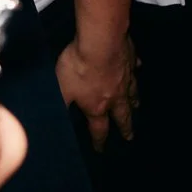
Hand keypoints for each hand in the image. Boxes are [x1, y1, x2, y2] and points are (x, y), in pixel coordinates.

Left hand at [57, 33, 137, 148]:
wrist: (101, 41)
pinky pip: (134, 69)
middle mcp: (114, 96)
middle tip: (129, 137)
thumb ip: (60, 103)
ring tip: (137, 107)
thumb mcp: (61, 88)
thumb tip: (54, 119)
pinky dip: (135, 71)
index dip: (99, 141)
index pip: (98, 129)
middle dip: (125, 127)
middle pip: (122, 116)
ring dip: (134, 102)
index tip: (101, 149)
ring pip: (132, 94)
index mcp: (97, 106)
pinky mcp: (130, 60)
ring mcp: (125, 78)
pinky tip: (138, 68)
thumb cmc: (78, 67)